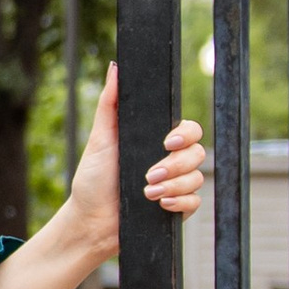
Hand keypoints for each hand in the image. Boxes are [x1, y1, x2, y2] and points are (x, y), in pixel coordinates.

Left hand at [61, 64, 206, 266]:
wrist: (90, 221)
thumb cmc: (92, 179)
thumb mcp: (100, 138)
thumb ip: (110, 103)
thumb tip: (116, 68)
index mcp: (155, 142)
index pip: (188, 129)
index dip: (186, 133)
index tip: (168, 141)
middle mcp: (169, 161)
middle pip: (198, 152)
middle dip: (176, 164)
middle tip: (150, 175)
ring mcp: (175, 185)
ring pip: (197, 178)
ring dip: (173, 185)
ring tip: (148, 193)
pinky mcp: (177, 209)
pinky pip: (195, 202)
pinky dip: (179, 203)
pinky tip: (160, 205)